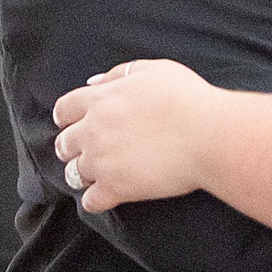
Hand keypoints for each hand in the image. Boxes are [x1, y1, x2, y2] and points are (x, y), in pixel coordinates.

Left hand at [53, 59, 214, 210]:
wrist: (207, 134)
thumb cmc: (187, 99)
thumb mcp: (153, 70)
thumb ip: (119, 74)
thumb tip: (94, 82)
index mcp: (100, 100)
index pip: (64, 110)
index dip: (67, 117)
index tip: (73, 123)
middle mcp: (93, 131)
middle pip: (64, 144)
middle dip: (73, 147)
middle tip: (89, 150)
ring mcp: (101, 161)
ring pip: (73, 173)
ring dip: (84, 173)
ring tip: (101, 174)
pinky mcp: (115, 188)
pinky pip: (91, 201)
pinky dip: (96, 200)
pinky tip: (107, 196)